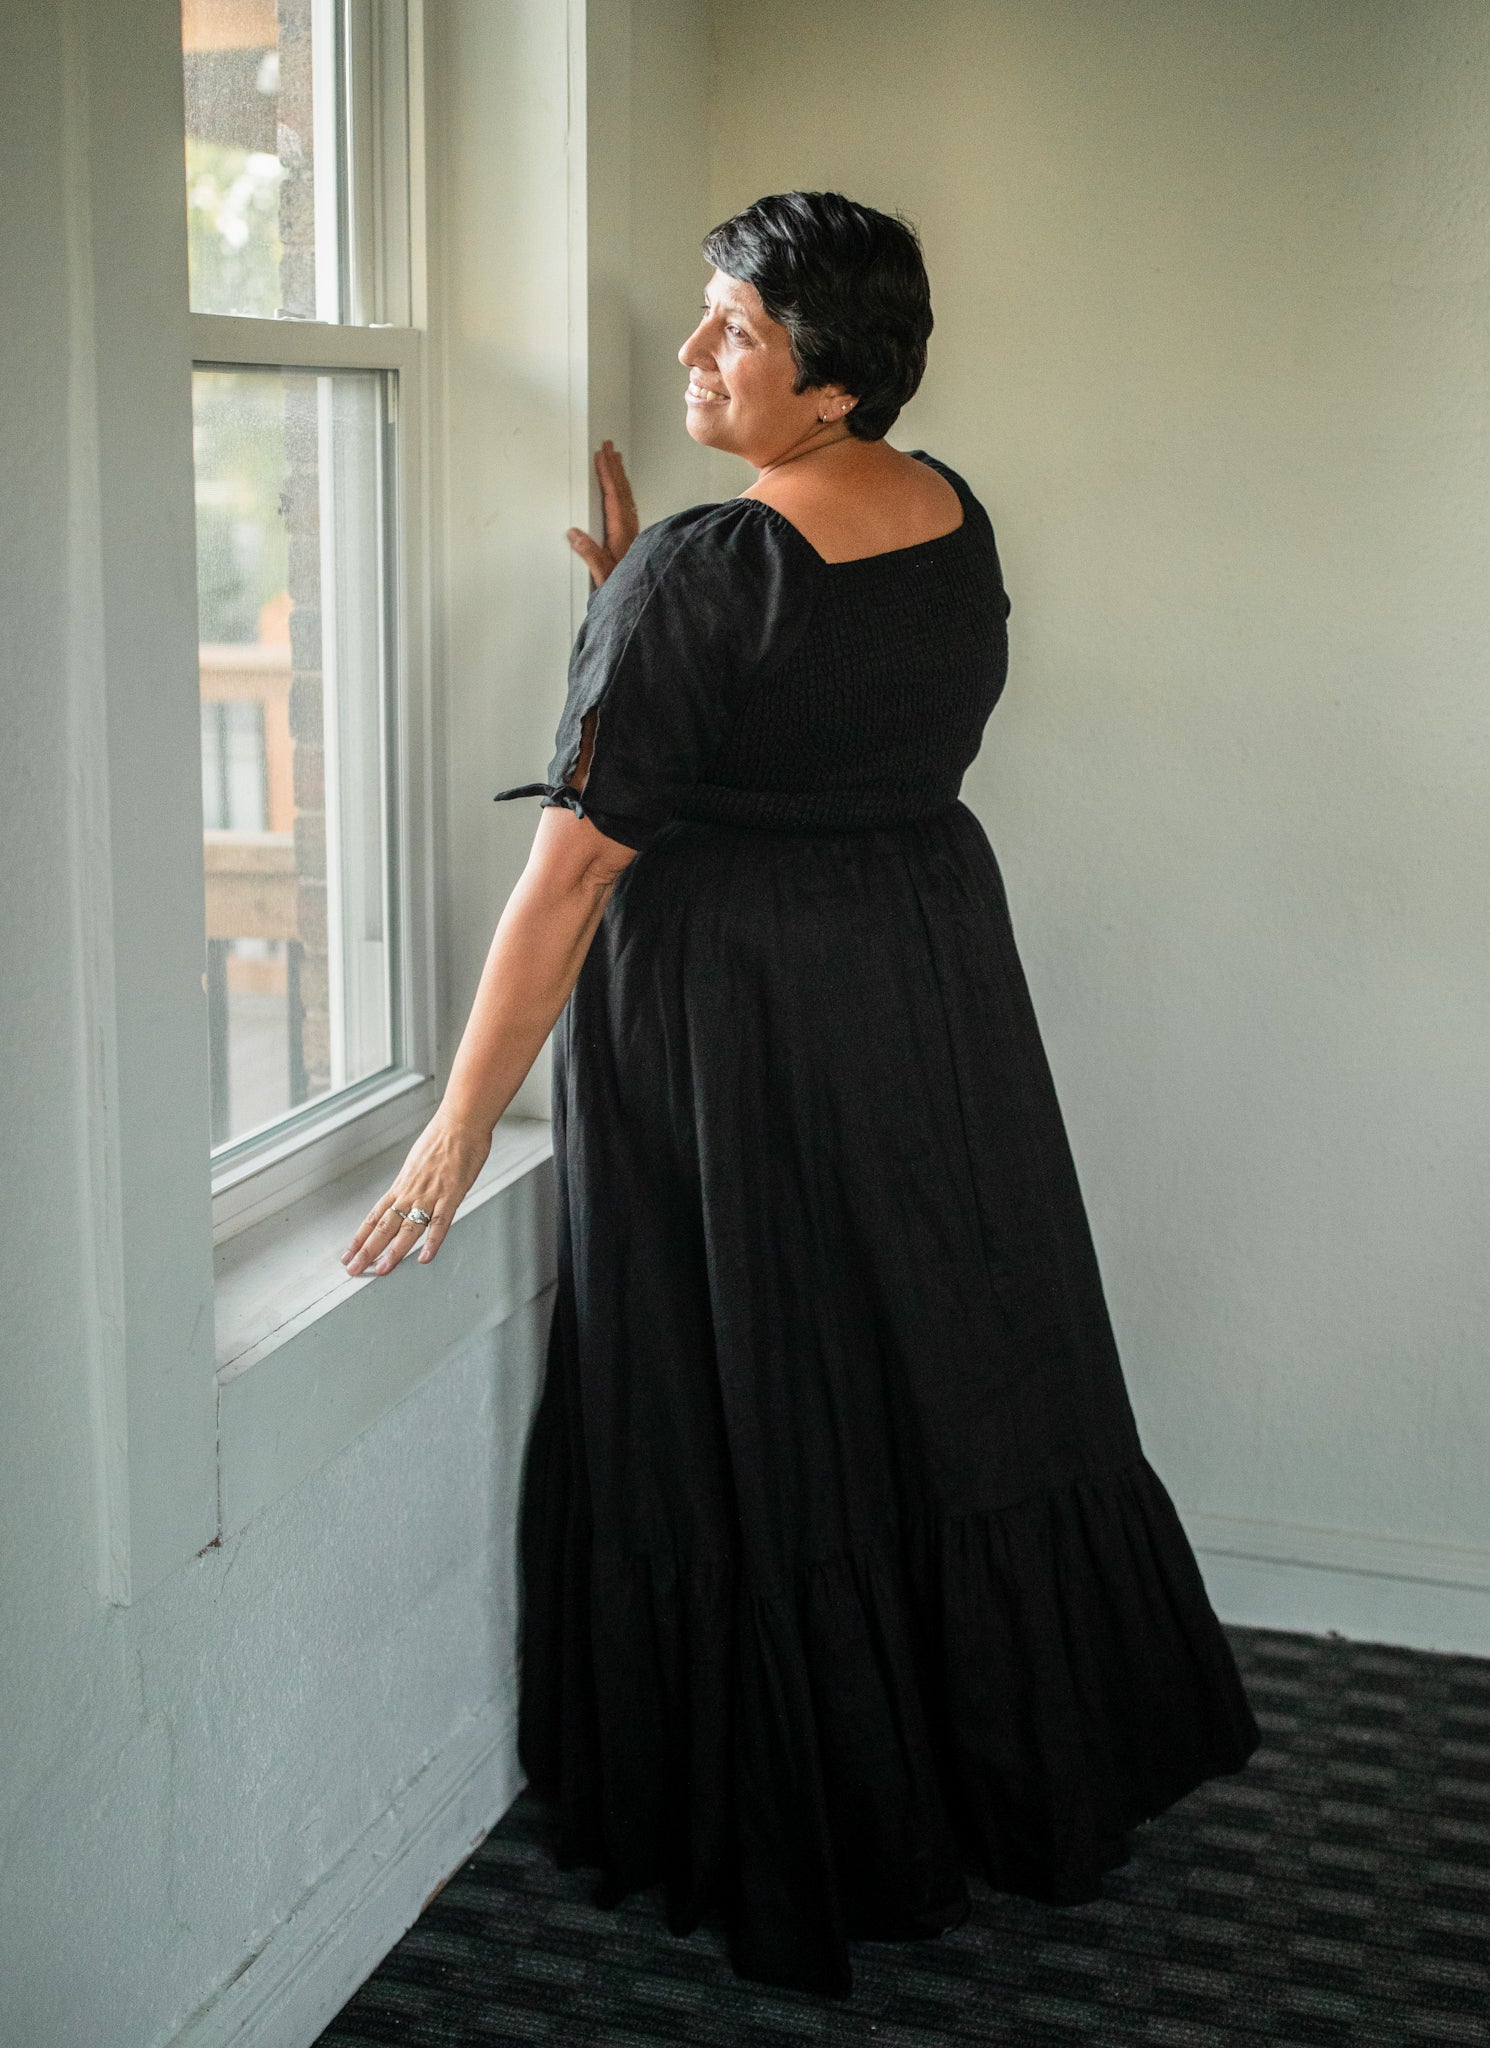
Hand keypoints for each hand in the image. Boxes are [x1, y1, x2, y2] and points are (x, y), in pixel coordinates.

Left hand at [339, 1110, 492, 1276]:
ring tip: (382, 1270)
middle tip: (354, 1269)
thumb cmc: (443, 1136)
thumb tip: (408, 1192)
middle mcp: (411, 1192)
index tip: (349, 1253)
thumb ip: (413, 1181)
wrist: (460, 1123)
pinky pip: (440, 1223)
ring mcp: (430, 1195)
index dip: (361, 1237)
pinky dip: (432, 1241)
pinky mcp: (451, 1195)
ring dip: (393, 1252)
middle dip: (368, 1250)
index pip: (375, 1216)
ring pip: (408, 1229)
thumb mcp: (418, 1160)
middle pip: (384, 1226)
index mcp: (402, 1184)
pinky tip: (425, 1257)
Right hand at [566, 439, 637, 587]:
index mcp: (621, 534)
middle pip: (622, 491)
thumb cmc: (624, 589)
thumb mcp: (602, 574)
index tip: (602, 456)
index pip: (613, 497)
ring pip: (627, 497)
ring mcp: (632, 533)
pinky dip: (623, 492)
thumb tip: (574, 534)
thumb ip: (589, 554)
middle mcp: (629, 530)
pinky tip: (621, 490)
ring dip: (620, 477)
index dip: (607, 474)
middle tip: (610, 447)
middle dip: (615, 467)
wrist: (644, 601)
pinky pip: (628, 506)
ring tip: (616, 460)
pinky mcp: (633, 538)